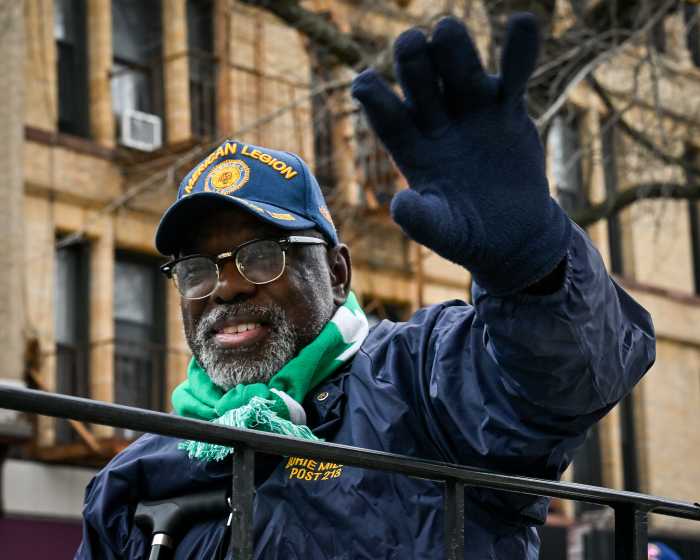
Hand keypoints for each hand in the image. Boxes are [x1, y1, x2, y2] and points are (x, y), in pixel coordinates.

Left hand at [351, 14, 570, 294]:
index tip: (364, 83)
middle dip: (412, 63)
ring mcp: (471, 112)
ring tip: (446, 29)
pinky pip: (513, 76)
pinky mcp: (507, 111)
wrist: (512, 235)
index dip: (375, 98)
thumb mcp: (442, 232)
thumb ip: (421, 220)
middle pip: (420, 83)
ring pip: (459, 70)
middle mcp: (436, 122)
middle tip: (410, 44)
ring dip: (453, 49)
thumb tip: (399, 205)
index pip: (387, 117)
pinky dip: (518, 52)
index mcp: (411, 149)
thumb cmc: (467, 234)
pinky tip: (523, 23)